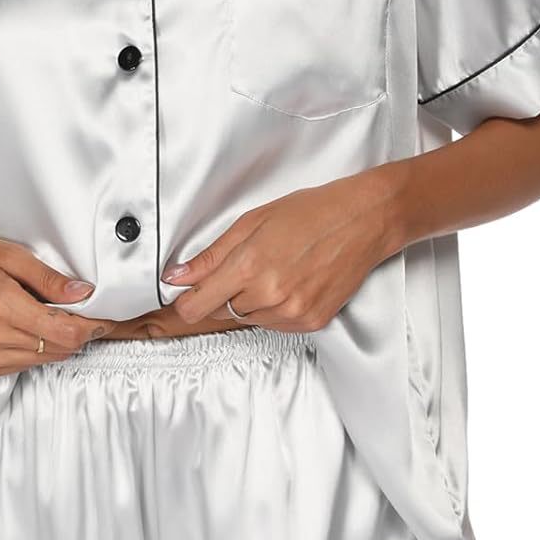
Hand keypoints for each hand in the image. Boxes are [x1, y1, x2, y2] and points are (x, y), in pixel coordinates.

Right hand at [0, 231, 115, 377]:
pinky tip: (26, 327)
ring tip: (51, 315)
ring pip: (44, 360)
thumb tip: (83, 294)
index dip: (91, 325)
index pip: (64, 331)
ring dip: (58, 341)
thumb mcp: (6, 253)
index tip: (104, 316)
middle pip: (59, 348)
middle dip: (78, 332)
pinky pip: (23, 365)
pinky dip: (35, 349)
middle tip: (84, 312)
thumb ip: (48, 278)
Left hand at [161, 169, 403, 330]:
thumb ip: (210, 256)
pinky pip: (275, 326)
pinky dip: (274, 310)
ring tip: (275, 269)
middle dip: (223, 294)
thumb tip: (176, 277)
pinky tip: (291, 283)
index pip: (195, 306)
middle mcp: (269, 294)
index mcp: (248, 265)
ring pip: (247, 320)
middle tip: (247, 265)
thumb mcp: (252, 222)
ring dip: (250, 302)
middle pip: (220, 312)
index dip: (186, 301)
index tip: (186, 293)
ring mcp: (292, 312)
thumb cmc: (311, 213)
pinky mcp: (311, 322)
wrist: (364, 221)